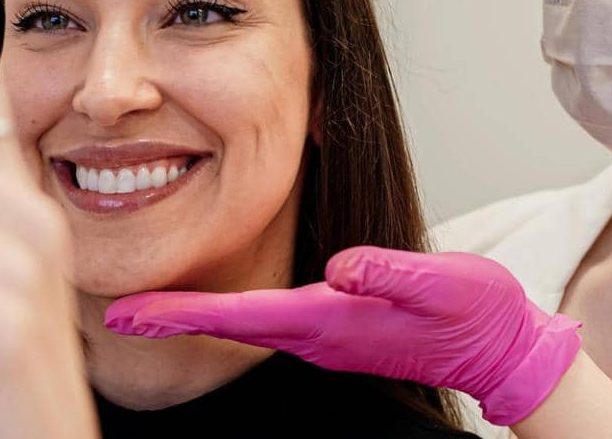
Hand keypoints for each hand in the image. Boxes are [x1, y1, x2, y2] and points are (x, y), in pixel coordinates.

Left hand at [105, 245, 580, 425]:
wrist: (499, 345)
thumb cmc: (474, 314)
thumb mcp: (440, 285)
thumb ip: (391, 275)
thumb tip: (342, 266)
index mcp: (330, 319)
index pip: (239, 315)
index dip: (179, 313)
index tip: (125, 314)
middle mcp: (318, 328)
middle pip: (226, 322)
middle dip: (169, 317)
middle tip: (112, 312)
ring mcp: (326, 330)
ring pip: (243, 321)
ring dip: (193, 314)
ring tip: (147, 307)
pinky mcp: (339, 323)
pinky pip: (268, 319)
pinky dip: (228, 312)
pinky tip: (213, 305)